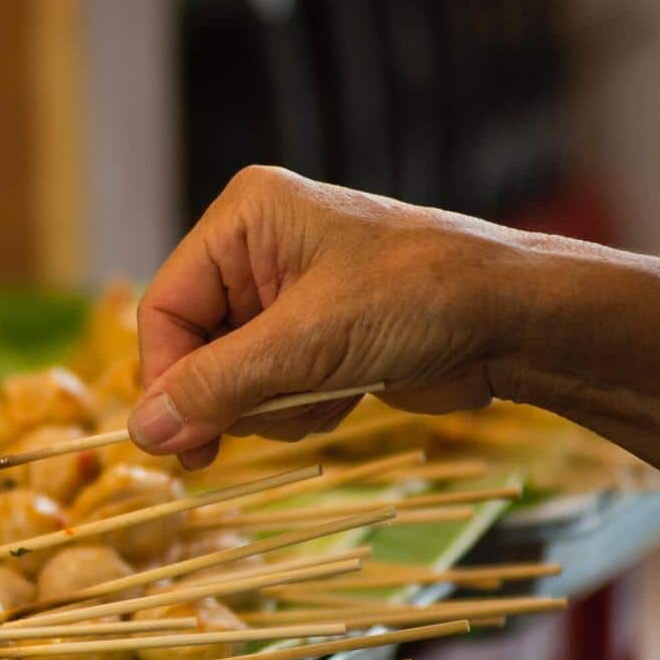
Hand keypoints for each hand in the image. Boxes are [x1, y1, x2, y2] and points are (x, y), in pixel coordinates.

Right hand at [129, 166, 526, 468]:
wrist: (517, 320)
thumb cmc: (419, 299)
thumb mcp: (306, 345)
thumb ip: (217, 387)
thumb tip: (142, 433)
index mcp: (244, 219)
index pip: (166, 307)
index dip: (167, 377)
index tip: (179, 440)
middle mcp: (257, 250)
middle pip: (194, 348)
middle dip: (232, 394)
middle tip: (262, 424)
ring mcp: (286, 297)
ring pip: (230, 380)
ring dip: (272, 407)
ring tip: (330, 392)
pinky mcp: (315, 339)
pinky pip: (270, 392)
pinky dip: (300, 408)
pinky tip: (348, 395)